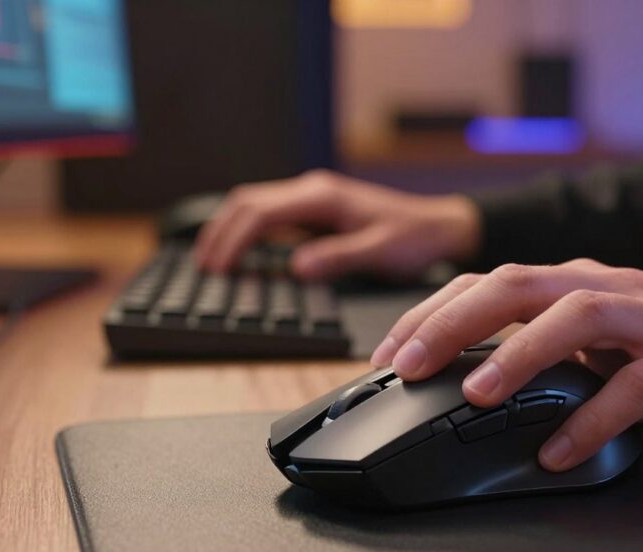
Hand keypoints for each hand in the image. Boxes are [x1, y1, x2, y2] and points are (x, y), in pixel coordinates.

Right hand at [194, 169, 480, 278]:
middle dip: (220, 232)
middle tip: (202, 266)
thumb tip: (296, 267)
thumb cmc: (414, 238)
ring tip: (211, 260)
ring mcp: (313, 201)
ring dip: (230, 229)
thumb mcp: (379, 252)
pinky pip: (272, 217)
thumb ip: (337, 258)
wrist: (440, 227)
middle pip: (248, 203)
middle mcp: (313, 192)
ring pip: (256, 206)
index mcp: (323, 197)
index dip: (234, 239)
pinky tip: (242, 253)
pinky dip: (249, 232)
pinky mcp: (317, 214)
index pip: (261, 212)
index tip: (217, 267)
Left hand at [370, 259, 642, 471]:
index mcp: (582, 283)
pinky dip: (593, 417)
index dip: (434, 310)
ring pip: (577, 317)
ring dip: (520, 354)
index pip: (493, 281)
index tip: (388, 351)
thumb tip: (481, 376)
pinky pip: (637, 385)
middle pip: (521, 284)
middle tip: (405, 363)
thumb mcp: (609, 338)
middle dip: (454, 320)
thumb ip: (554, 347)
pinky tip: (558, 450)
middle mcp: (612, 288)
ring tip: (475, 395)